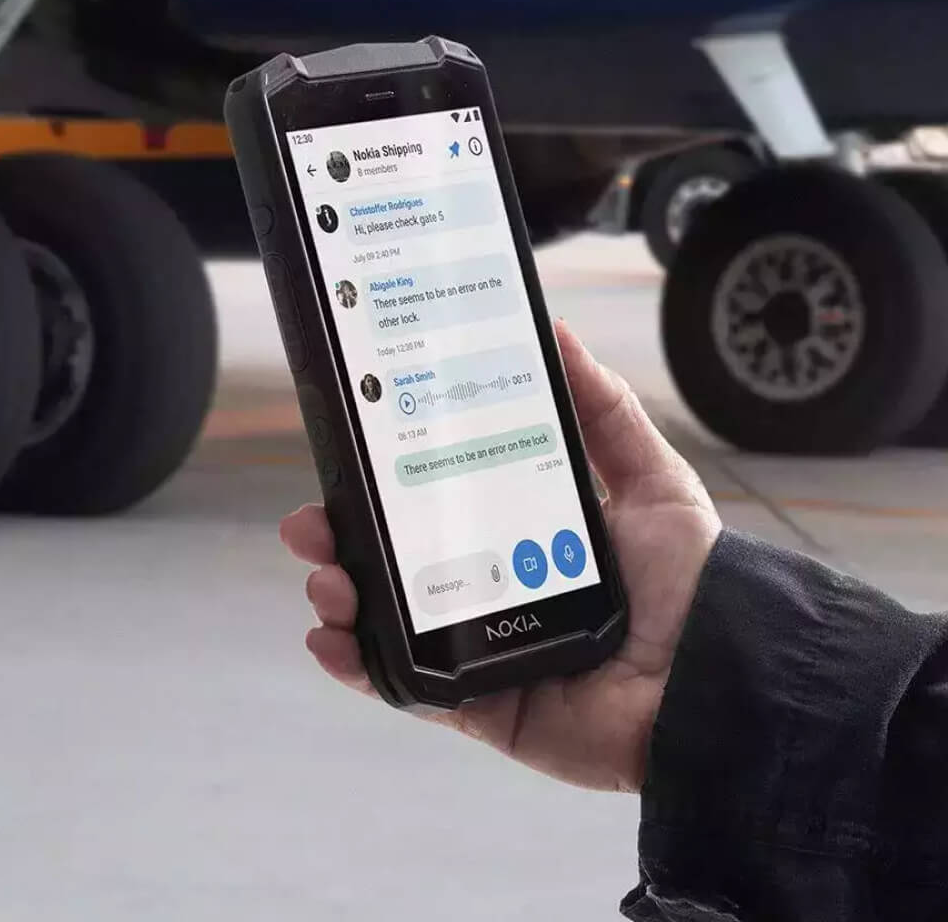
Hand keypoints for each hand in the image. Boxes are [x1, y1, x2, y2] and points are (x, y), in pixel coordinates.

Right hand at [280, 320, 719, 792]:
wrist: (720, 680)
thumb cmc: (694, 582)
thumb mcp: (652, 477)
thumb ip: (604, 408)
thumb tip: (558, 332)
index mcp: (526, 534)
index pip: (441, 501)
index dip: (391, 479)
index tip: (354, 450)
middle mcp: (496, 587)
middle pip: (400, 558)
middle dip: (346, 536)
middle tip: (316, 517)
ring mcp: (484, 647)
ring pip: (390, 619)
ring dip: (342, 595)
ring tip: (326, 576)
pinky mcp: (482, 704)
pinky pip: (408, 687)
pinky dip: (360, 668)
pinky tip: (331, 640)